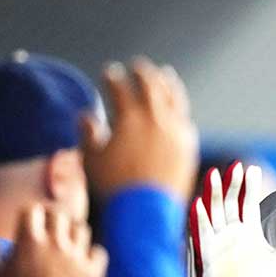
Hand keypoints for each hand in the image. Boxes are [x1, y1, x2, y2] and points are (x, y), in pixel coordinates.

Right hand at [0, 205, 107, 276]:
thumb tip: (1, 252)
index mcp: (28, 244)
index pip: (32, 210)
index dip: (31, 216)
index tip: (30, 225)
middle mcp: (55, 245)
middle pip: (59, 215)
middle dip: (53, 221)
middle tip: (49, 233)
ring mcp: (77, 258)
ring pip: (81, 229)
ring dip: (72, 235)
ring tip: (66, 246)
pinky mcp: (93, 273)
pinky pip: (98, 252)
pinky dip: (92, 255)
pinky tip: (83, 264)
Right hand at [81, 57, 198, 201]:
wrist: (147, 210)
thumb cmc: (115, 186)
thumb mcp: (92, 159)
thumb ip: (88, 134)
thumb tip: (86, 115)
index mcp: (130, 118)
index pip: (121, 88)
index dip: (113, 77)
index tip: (109, 72)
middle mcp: (156, 119)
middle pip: (151, 86)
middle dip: (143, 73)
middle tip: (138, 66)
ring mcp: (176, 130)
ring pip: (174, 98)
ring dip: (167, 83)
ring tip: (164, 75)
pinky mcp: (189, 144)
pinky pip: (185, 118)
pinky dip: (179, 107)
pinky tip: (176, 106)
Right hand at [189, 162, 275, 276]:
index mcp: (250, 234)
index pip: (248, 204)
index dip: (248, 187)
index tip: (251, 168)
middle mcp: (232, 237)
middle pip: (229, 204)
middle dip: (231, 185)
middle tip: (234, 167)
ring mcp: (219, 246)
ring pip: (214, 214)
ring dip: (212, 195)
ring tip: (215, 175)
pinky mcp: (207, 259)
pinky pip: (201, 236)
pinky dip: (198, 220)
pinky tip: (198, 204)